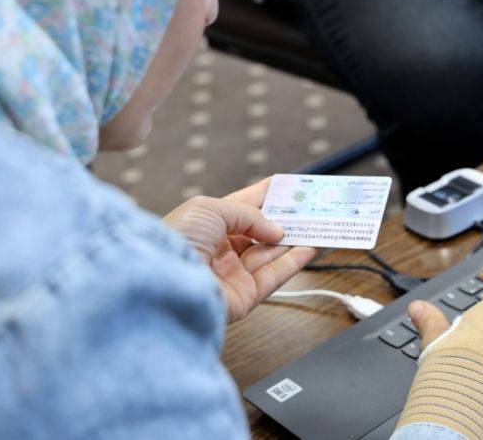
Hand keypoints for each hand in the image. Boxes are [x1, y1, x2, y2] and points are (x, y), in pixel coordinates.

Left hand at [163, 178, 316, 322]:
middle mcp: (219, 250)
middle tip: (308, 208)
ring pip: (270, 255)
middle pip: (259, 233)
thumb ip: (250, 215)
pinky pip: (274, 277)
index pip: (242, 208)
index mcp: (206, 225)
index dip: (264, 197)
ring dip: (294, 240)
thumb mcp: (213, 209)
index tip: (287, 187)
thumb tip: (275, 230)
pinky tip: (310, 248)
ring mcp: (232, 274)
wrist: (165, 280)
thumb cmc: (178, 239)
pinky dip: (294, 262)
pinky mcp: (244, 296)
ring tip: (317, 226)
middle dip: (284, 221)